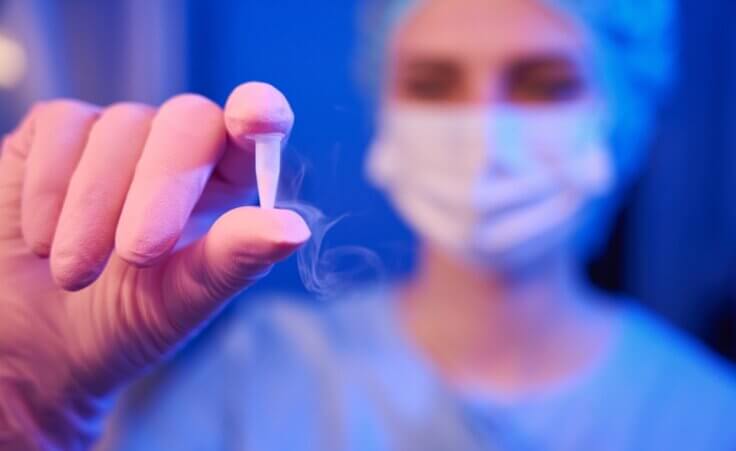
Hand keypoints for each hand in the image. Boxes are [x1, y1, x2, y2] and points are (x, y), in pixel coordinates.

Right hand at [0, 82, 309, 449]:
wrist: (37, 345)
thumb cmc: (123, 322)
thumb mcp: (183, 300)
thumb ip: (235, 260)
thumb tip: (295, 228)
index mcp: (224, 184)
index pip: (255, 130)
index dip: (260, 112)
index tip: (251, 120)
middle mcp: (176, 150)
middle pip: (189, 120)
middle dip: (162, 187)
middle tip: (137, 254)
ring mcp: (117, 136)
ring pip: (121, 126)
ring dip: (95, 206)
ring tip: (75, 274)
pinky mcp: (56, 133)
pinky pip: (62, 127)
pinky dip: (51, 188)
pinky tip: (42, 240)